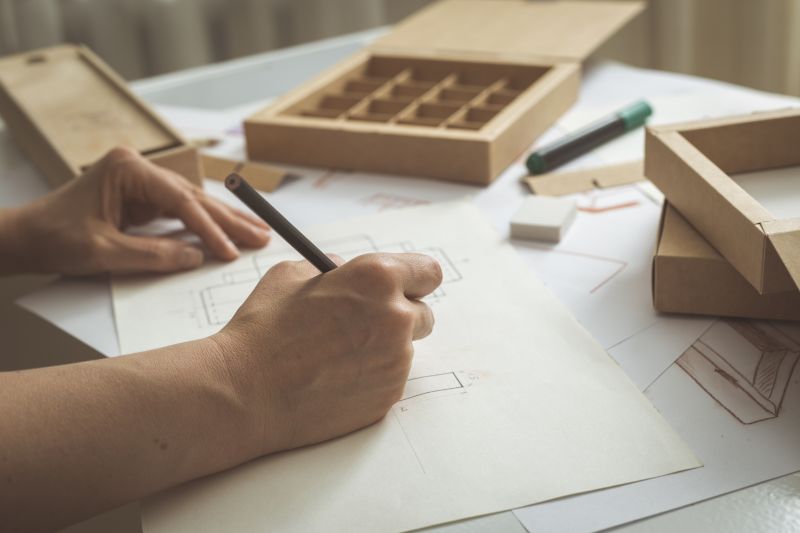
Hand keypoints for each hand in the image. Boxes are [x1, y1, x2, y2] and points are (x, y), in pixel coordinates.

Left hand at [7, 146, 269, 274]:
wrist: (25, 237)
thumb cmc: (55, 238)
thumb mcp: (105, 252)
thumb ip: (154, 255)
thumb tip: (197, 258)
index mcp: (128, 169)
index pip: (181, 200)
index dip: (210, 228)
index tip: (231, 251)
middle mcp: (138, 169)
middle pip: (194, 196)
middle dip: (230, 219)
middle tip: (263, 235)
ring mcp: (141, 182)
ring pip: (192, 202)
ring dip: (223, 221)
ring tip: (255, 233)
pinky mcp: (141, 197)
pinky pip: (180, 212)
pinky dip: (204, 225)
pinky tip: (227, 233)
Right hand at [213, 252, 442, 454]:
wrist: (247, 390)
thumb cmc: (264, 328)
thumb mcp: (291, 273)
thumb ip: (332, 267)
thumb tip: (346, 271)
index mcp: (377, 278)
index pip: (429, 272)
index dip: (413, 280)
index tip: (401, 288)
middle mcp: (397, 317)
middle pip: (423, 314)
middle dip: (399, 317)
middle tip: (364, 324)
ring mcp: (397, 361)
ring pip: (404, 350)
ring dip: (382, 349)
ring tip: (336, 356)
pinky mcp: (389, 395)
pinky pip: (390, 379)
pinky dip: (371, 377)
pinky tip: (334, 378)